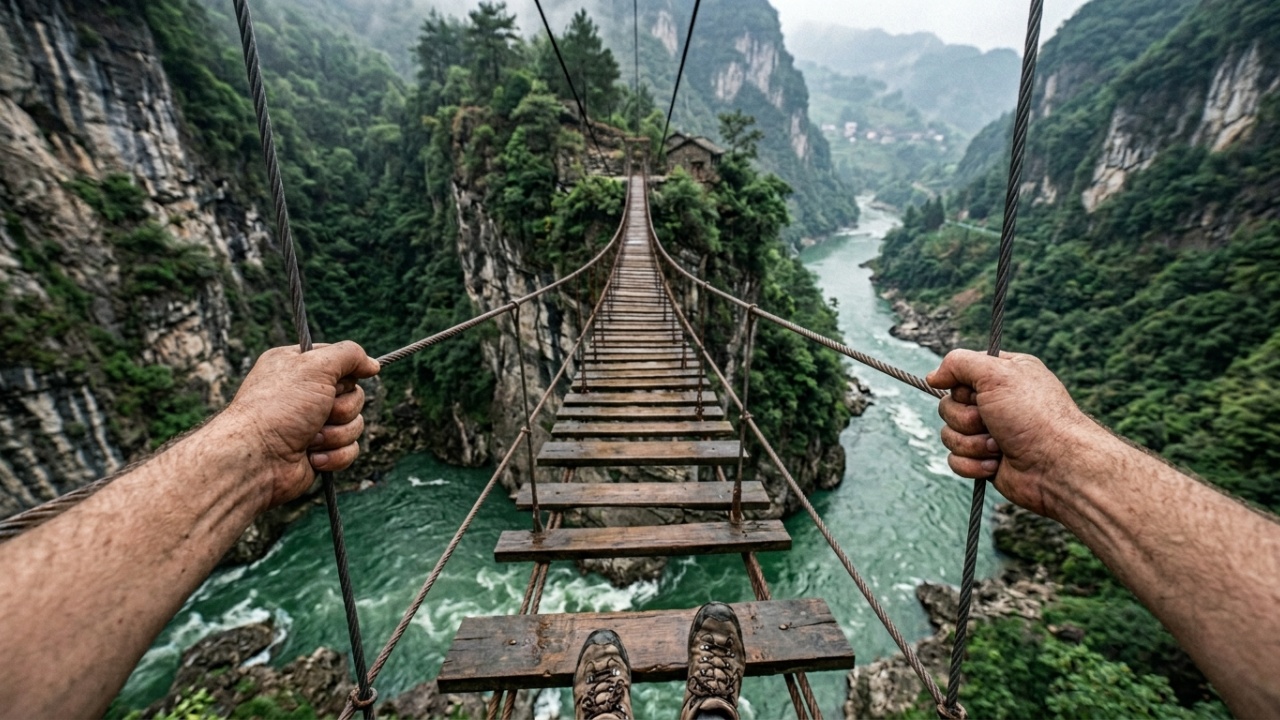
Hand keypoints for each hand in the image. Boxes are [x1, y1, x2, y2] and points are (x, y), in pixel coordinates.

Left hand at [219, 341, 379, 507]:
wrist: (257, 459)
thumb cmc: (279, 407)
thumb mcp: (315, 366)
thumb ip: (349, 355)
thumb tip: (373, 364)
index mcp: (297, 366)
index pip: (340, 361)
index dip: (346, 373)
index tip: (338, 381)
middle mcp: (305, 394)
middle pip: (354, 395)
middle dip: (341, 408)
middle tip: (319, 413)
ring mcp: (312, 425)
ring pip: (355, 424)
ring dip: (336, 434)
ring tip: (309, 439)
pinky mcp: (319, 452)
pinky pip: (350, 450)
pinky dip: (334, 455)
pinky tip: (311, 457)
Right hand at [926, 350, 1090, 517]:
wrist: (1056, 466)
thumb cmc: (1034, 416)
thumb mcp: (996, 374)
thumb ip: (959, 363)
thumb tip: (933, 376)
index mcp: (1003, 376)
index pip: (960, 373)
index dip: (962, 386)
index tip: (978, 393)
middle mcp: (995, 402)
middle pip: (948, 406)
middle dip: (966, 418)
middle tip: (990, 422)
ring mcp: (989, 433)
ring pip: (948, 434)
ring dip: (971, 443)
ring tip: (998, 446)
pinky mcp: (984, 460)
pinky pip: (955, 460)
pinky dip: (972, 464)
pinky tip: (996, 464)